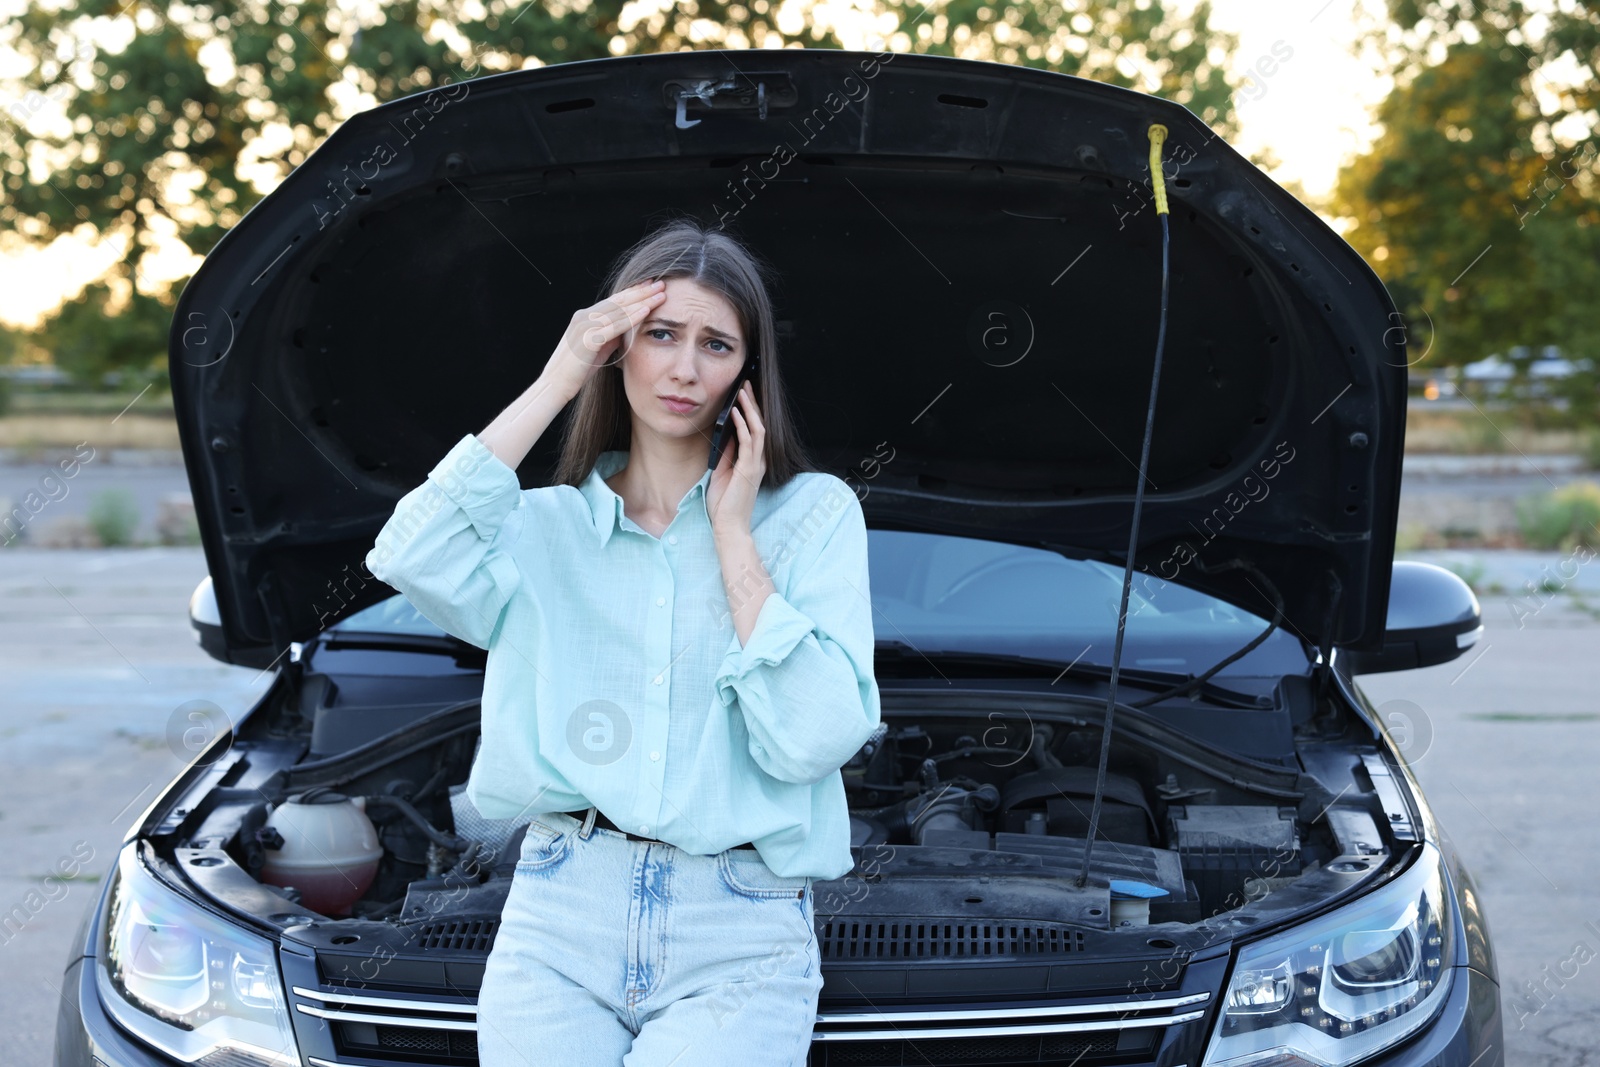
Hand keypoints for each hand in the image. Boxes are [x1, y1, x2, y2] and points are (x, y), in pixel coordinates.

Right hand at [539, 279, 665, 400]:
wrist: (556, 385)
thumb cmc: (577, 370)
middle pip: (618, 301)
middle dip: (641, 291)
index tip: (651, 285)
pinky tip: (646, 311)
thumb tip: (629, 329)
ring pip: (618, 310)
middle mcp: (583, 317)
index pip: (613, 301)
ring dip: (641, 301)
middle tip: (661, 284)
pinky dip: (631, 317)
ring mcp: (584, 326)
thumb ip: (611, 337)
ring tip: (660, 295)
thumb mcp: (598, 349)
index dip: (633, 292)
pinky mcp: (587, 339)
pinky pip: (614, 326)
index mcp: (584, 317)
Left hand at [706, 380, 765, 535]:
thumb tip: (727, 435)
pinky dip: (742, 424)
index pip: (756, 429)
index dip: (751, 410)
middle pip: (760, 424)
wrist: (729, 525)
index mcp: (754, 461)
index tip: (744, 393)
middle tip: (746, 383)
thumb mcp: (723, 472)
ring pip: (758, 428)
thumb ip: (728, 454)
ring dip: (749, 408)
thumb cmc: (725, 503)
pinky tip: (734, 412)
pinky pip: (749, 441)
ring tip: (742, 391)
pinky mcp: (749, 469)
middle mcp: (759, 460)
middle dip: (753, 402)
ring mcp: (756, 464)